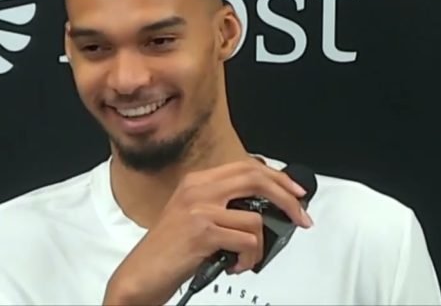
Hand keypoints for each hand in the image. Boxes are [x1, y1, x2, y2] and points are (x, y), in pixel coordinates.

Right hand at [102, 158, 312, 304]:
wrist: (140, 273)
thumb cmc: (169, 249)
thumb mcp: (194, 216)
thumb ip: (223, 205)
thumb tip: (265, 208)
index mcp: (197, 181)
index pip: (247, 167)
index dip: (277, 178)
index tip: (296, 193)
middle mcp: (198, 189)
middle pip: (256, 178)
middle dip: (286, 198)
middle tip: (300, 217)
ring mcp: (200, 209)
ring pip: (255, 218)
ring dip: (260, 246)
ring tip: (246, 259)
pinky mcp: (202, 232)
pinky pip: (247, 242)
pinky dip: (249, 259)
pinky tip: (235, 266)